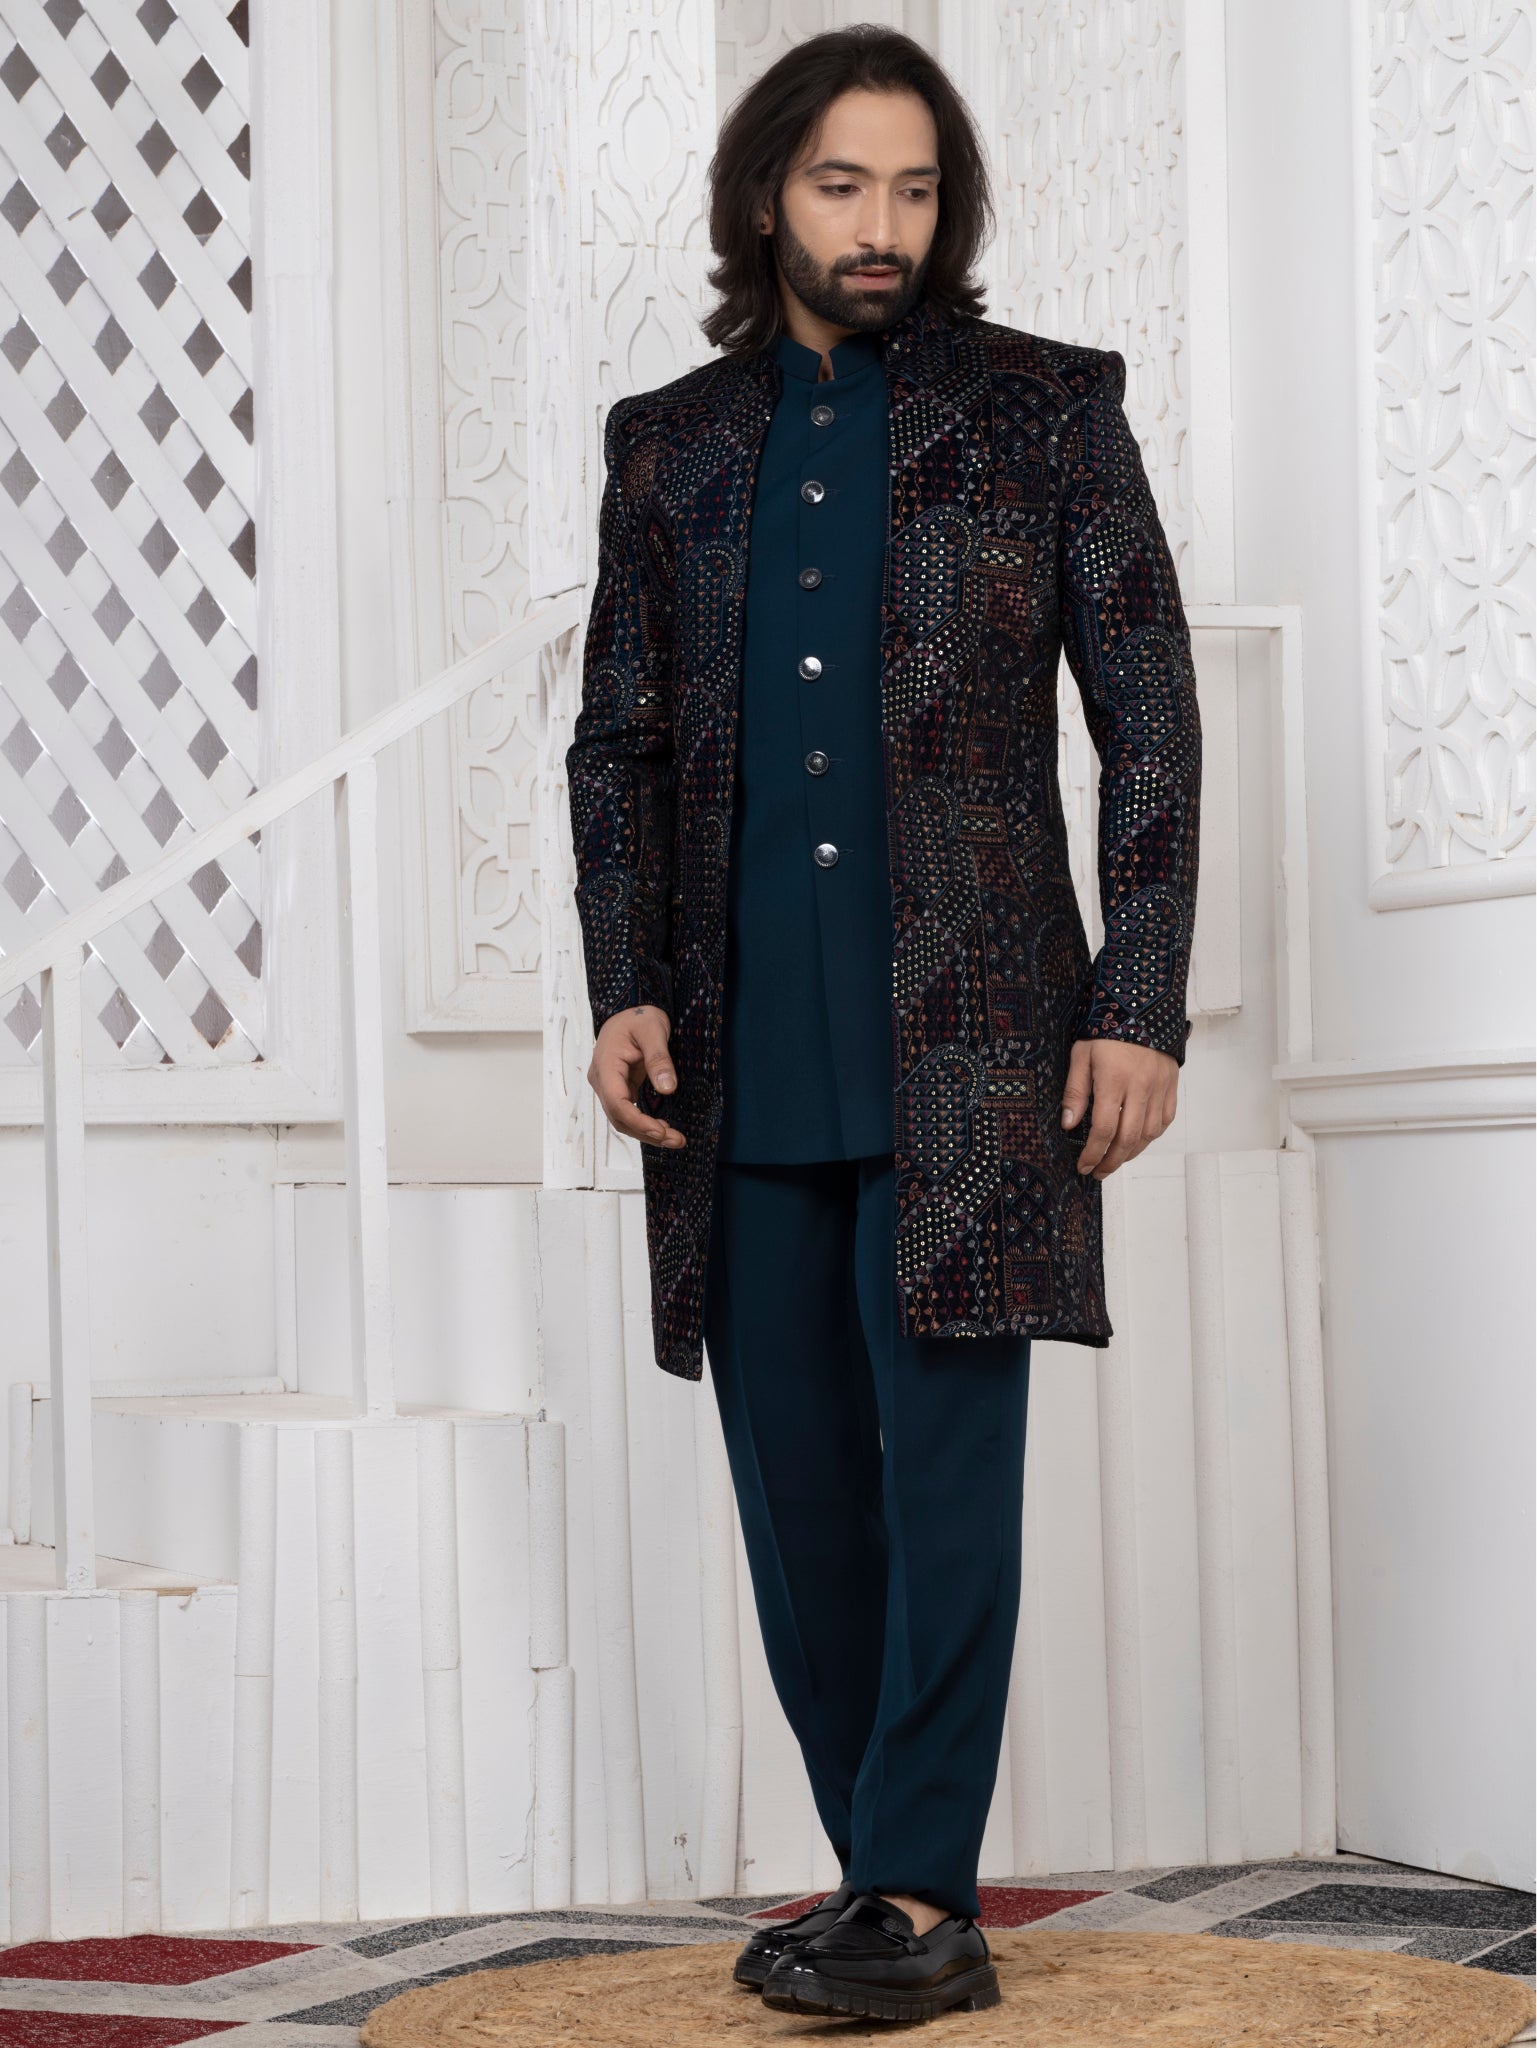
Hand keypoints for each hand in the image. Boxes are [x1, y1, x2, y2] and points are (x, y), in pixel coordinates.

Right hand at [587, 1004, 686, 1149]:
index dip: (638, 1121)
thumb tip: (667, 1089)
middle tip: (676, 1140)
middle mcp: (602, 1080)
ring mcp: (608, 1085)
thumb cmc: (639, 1015)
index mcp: (605, 1066)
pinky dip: (644, 1123)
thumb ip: (659, 1059)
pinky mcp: (619, 1087)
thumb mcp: (653, 1031)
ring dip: (646, 1132)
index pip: (616, 1103)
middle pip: (619, 1117)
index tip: (660, 1131)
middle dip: (646, 1132)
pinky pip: (628, 1111)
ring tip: (674, 1139)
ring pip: (622, 1118)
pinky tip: (662, 1129)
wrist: (630, 1008)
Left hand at [1061, 1038, 1178, 1177]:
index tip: (1083, 1166)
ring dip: (1131, 1153)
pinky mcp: (1171, 1085)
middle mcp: (1140, 1087)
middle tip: (1098, 1172)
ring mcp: (1159, 1087)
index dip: (1093, 1153)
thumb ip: (1075, 1091)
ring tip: (1115, 1160)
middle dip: (1111, 1161)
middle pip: (1128, 1138)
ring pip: (1149, 1133)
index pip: (1104, 1129)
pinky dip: (1151, 1136)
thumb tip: (1068, 1125)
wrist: (1142, 1006)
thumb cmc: (1106, 1030)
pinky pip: (1165, 1120)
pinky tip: (1137, 1141)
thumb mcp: (1081, 1055)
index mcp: (1114, 1079)